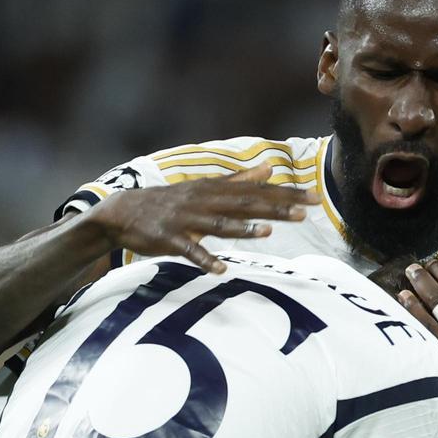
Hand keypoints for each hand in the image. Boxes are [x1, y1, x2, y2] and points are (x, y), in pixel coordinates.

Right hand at [87, 164, 318, 272]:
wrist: (122, 212)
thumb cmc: (170, 202)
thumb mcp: (206, 187)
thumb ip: (239, 180)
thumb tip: (270, 168)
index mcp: (215, 189)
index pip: (258, 191)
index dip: (286, 194)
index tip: (314, 198)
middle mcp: (204, 201)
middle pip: (245, 204)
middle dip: (276, 207)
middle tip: (306, 211)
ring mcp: (186, 219)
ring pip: (218, 224)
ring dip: (241, 228)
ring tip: (267, 231)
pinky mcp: (169, 238)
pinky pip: (189, 250)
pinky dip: (204, 258)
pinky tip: (220, 269)